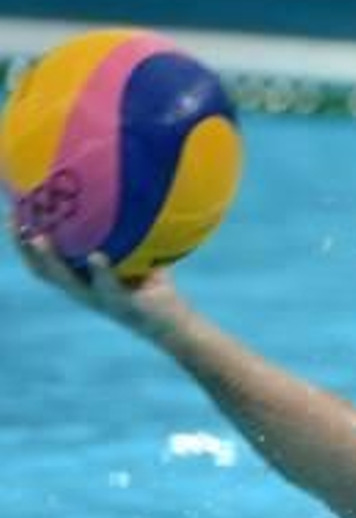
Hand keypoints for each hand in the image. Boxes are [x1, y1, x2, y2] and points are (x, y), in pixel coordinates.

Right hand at [10, 209, 191, 342]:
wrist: (177, 325)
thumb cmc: (155, 287)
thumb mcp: (136, 255)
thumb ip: (123, 233)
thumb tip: (119, 193)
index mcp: (81, 280)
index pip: (41, 261)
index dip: (23, 240)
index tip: (13, 212)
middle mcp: (84, 291)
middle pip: (43, 271)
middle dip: (24, 247)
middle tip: (15, 221)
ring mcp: (101, 301)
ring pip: (67, 282)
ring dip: (51, 260)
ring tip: (40, 239)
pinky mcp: (124, 308)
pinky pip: (109, 289)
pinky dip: (101, 273)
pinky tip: (97, 257)